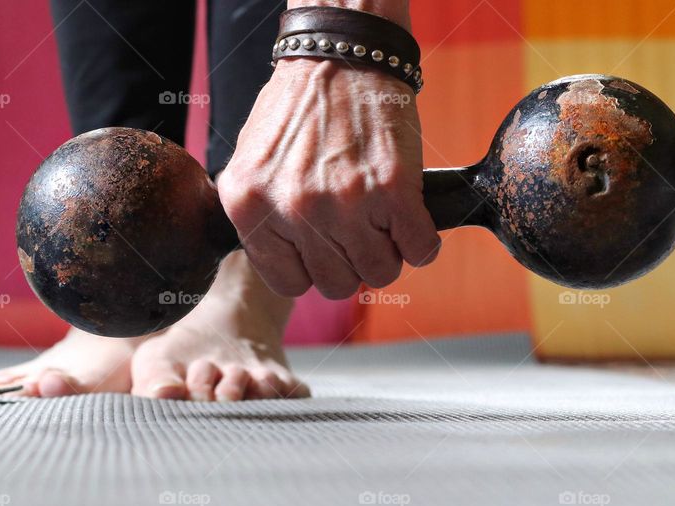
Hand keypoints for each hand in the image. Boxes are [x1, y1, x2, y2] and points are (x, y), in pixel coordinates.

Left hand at [217, 58, 439, 298]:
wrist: (343, 52)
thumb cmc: (301, 105)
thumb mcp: (254, 161)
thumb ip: (264, 216)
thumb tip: (289, 262)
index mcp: (251, 205)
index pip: (288, 282)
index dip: (313, 267)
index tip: (325, 248)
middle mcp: (294, 210)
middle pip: (337, 283)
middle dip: (352, 260)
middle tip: (360, 227)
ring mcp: (344, 204)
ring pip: (379, 273)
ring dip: (389, 252)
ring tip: (384, 217)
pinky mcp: (392, 191)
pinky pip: (419, 250)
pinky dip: (423, 241)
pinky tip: (411, 215)